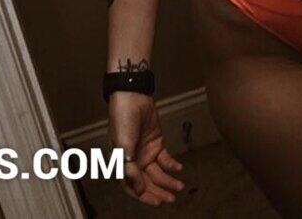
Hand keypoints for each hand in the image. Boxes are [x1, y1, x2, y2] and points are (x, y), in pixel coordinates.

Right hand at [107, 91, 184, 205]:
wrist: (133, 97)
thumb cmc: (122, 120)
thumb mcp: (123, 145)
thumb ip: (129, 168)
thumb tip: (138, 187)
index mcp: (122, 164)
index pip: (132, 187)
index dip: (144, 197)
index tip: (157, 203)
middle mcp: (134, 161)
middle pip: (147, 182)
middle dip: (159, 192)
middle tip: (171, 200)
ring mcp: (146, 152)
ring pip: (158, 173)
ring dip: (168, 181)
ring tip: (179, 187)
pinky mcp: (156, 143)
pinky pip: (165, 159)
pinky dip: (172, 165)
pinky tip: (179, 169)